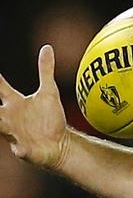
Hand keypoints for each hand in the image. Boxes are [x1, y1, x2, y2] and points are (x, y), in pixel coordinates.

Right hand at [0, 45, 68, 167]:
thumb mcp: (49, 92)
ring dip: (0, 124)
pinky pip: (20, 150)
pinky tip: (21, 149)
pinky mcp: (23, 149)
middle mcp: (8, 117)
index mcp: (14, 103)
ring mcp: (14, 134)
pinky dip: (20, 149)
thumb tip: (47, 47)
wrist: (60, 144)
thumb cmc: (51, 118)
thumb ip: (45, 71)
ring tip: (1, 121)